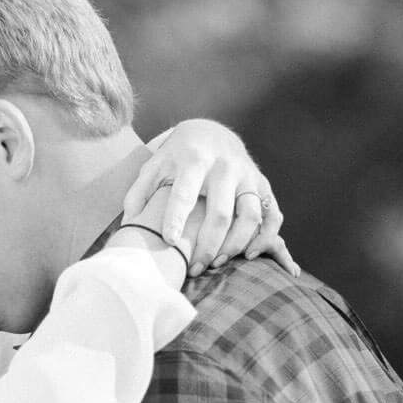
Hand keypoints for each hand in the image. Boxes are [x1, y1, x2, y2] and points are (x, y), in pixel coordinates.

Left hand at [129, 119, 297, 276]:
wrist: (211, 133)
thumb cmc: (176, 159)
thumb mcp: (154, 167)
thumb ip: (139, 192)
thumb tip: (129, 221)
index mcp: (194, 161)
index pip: (185, 194)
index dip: (176, 219)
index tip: (168, 241)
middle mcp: (224, 167)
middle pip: (219, 213)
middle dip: (207, 245)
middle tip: (194, 269)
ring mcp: (247, 176)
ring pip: (249, 216)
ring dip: (235, 245)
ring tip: (217, 264)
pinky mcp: (263, 185)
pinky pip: (272, 215)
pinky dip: (265, 237)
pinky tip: (249, 254)